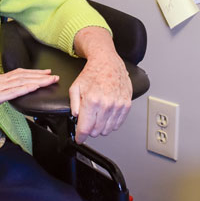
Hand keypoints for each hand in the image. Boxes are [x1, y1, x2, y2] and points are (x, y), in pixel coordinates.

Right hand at [0, 68, 57, 123]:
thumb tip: (2, 97)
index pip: (17, 74)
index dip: (32, 73)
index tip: (44, 73)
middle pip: (22, 75)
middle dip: (40, 74)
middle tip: (54, 74)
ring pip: (21, 81)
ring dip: (38, 80)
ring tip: (51, 79)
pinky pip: (13, 92)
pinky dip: (26, 88)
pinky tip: (36, 86)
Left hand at [69, 27, 131, 142]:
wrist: (107, 61)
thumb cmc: (92, 73)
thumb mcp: (75, 87)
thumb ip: (73, 105)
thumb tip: (76, 118)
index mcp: (92, 101)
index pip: (85, 129)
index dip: (80, 137)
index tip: (79, 139)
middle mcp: (106, 105)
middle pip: (96, 131)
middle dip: (89, 129)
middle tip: (87, 121)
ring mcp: (118, 105)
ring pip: (107, 129)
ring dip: (100, 127)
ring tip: (97, 116)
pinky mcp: (126, 105)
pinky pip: (118, 124)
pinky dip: (111, 123)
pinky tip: (106, 115)